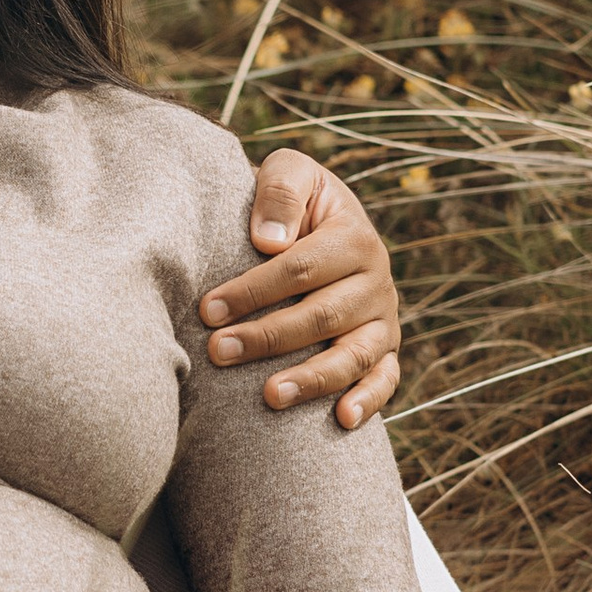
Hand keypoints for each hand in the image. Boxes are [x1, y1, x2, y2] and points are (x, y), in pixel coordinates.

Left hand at [197, 149, 401, 429]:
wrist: (321, 225)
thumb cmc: (292, 202)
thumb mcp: (289, 172)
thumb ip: (280, 191)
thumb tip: (270, 240)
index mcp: (354, 238)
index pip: (301, 268)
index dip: (253, 290)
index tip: (207, 310)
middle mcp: (376, 282)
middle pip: (322, 315)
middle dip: (266, 337)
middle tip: (218, 352)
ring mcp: (382, 320)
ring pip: (353, 355)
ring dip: (311, 379)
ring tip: (269, 396)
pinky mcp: (384, 351)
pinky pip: (384, 381)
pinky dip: (368, 401)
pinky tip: (341, 420)